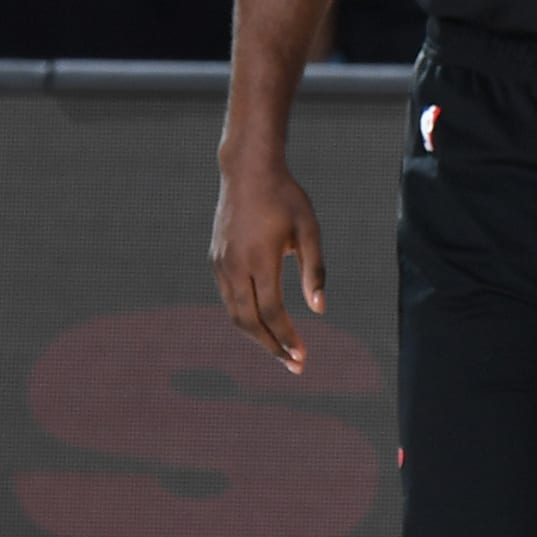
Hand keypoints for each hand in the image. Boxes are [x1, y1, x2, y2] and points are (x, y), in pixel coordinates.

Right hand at [210, 155, 326, 373]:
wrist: (247, 170)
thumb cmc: (285, 197)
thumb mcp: (309, 229)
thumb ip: (315, 270)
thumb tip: (320, 310)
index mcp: (260, 258)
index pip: (271, 311)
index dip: (286, 338)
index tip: (302, 357)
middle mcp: (235, 265)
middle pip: (248, 321)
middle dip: (271, 347)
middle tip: (294, 365)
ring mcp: (221, 263)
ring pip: (234, 314)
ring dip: (257, 336)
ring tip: (281, 351)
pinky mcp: (216, 260)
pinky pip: (228, 299)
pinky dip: (245, 318)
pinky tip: (264, 324)